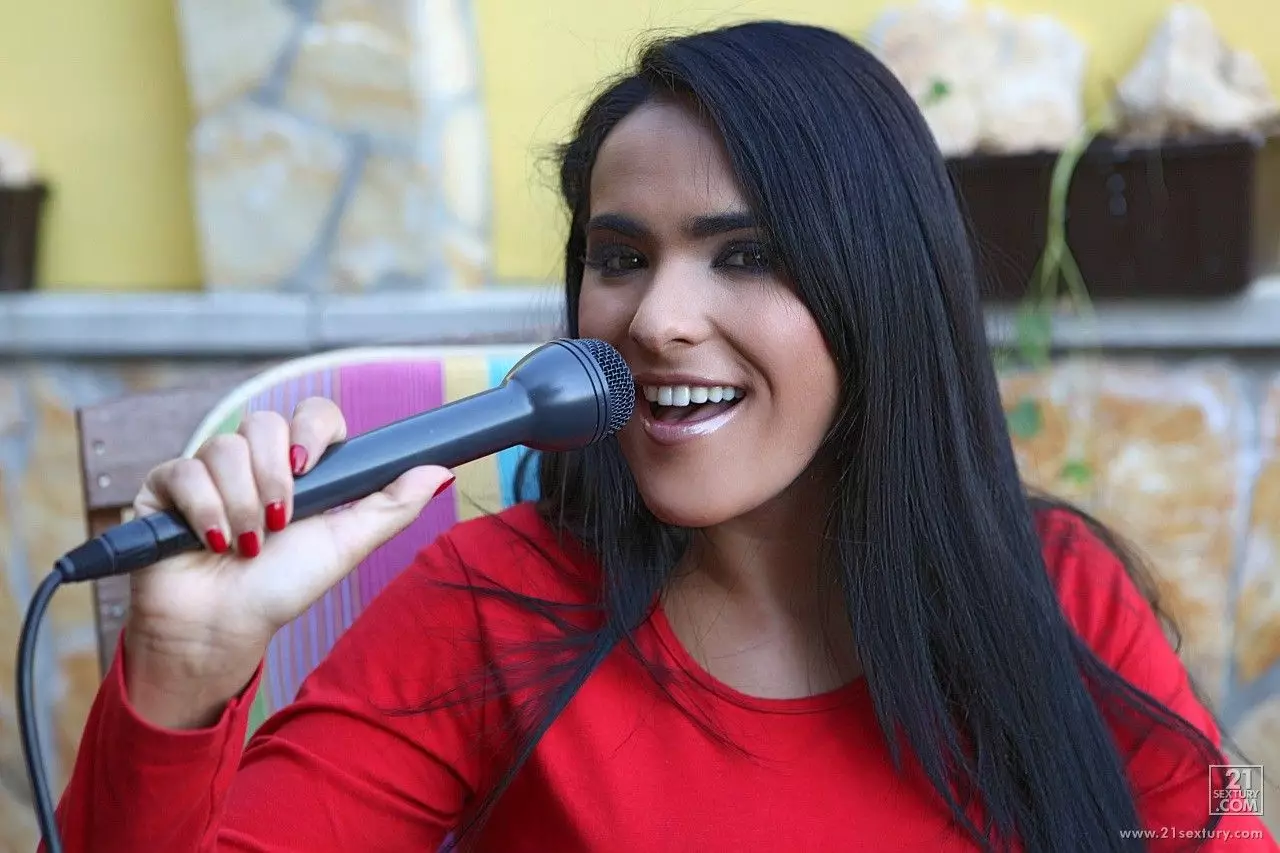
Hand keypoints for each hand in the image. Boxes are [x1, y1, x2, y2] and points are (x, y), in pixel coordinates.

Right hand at [122, 397, 453, 727]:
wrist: (222, 629)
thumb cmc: (283, 587)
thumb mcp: (346, 544)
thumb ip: (392, 505)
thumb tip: (442, 471)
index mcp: (299, 467)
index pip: (312, 414)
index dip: (312, 430)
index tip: (309, 467)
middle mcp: (252, 461)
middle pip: (264, 422)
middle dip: (274, 477)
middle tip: (279, 522)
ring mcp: (206, 471)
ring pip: (225, 449)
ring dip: (242, 506)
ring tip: (246, 546)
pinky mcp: (164, 487)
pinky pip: (185, 472)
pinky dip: (205, 511)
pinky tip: (211, 542)